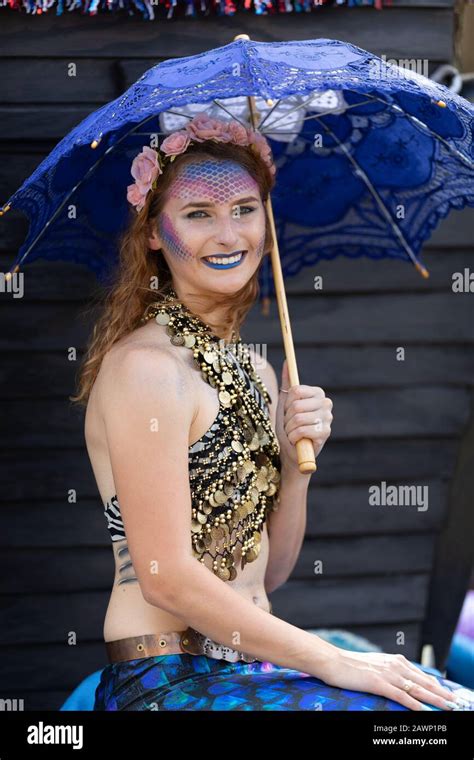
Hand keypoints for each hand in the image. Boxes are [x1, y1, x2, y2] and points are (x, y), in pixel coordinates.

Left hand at [276, 359, 332, 471]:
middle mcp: (326, 403)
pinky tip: (298, 440)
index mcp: (318, 393)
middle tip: (291, 425)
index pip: (296, 391)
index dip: (287, 404)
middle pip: (296, 405)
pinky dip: (293, 437)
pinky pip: (302, 430)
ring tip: (294, 433)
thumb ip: (287, 382)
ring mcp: (328, 418)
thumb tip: (286, 361)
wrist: (291, 451)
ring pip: (298, 418)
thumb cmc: (288, 426)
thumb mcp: (284, 403)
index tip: (288, 411)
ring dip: (289, 428)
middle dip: (287, 418)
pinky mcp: (326, 433)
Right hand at [317, 648, 464, 710]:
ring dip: (433, 699)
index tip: (445, 693)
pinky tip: (422, 710)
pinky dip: (413, 704)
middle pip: (423, 681)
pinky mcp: (378, 683)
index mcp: (394, 660)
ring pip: (416, 688)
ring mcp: (387, 674)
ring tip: (446, 706)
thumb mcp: (375, 664)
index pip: (421, 674)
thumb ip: (390, 671)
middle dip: (440, 692)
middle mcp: (394, 665)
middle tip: (453, 702)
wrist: (332, 661)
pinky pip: (400, 695)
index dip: (435, 685)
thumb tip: (402, 681)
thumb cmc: (350, 665)